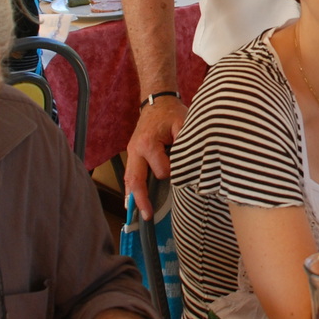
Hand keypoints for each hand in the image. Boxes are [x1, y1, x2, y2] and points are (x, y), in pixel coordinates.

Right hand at [124, 95, 186, 219]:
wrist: (157, 101)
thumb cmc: (171, 113)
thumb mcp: (183, 122)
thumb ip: (186, 141)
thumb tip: (190, 161)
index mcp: (148, 143)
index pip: (161, 170)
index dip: (174, 174)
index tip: (183, 173)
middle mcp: (136, 150)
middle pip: (136, 180)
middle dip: (142, 199)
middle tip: (148, 216)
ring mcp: (132, 154)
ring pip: (129, 180)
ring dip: (134, 199)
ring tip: (139, 216)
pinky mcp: (133, 156)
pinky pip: (129, 176)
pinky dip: (130, 191)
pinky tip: (132, 205)